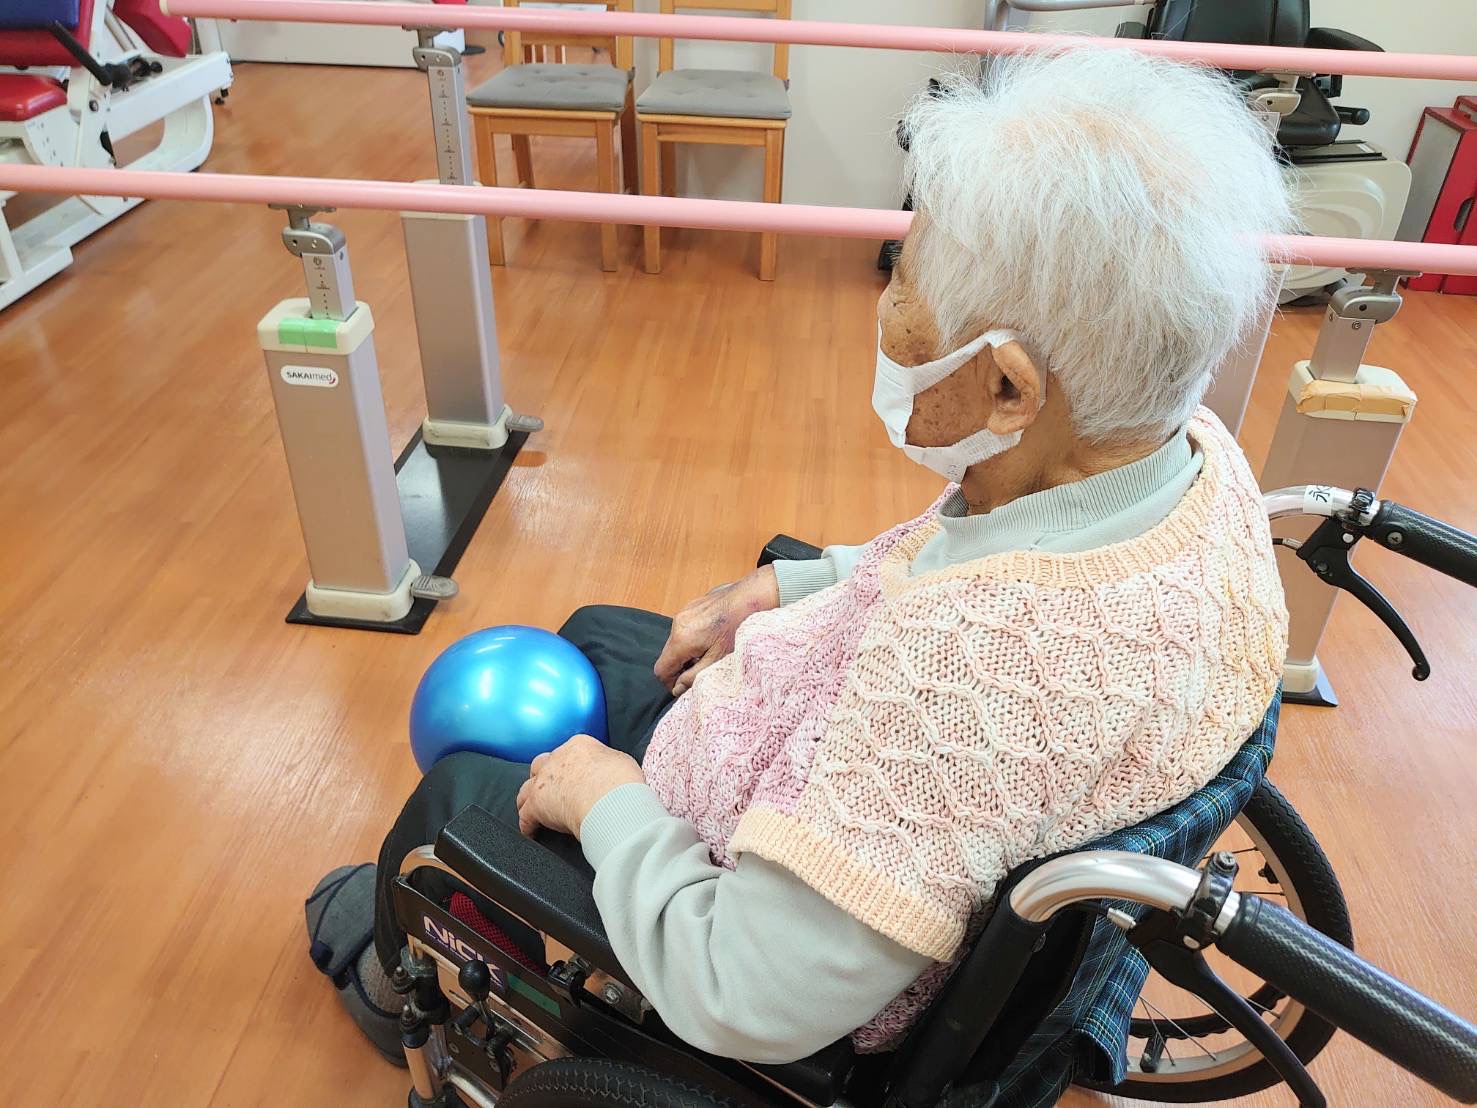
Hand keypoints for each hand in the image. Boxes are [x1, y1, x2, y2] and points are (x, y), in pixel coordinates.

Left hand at [516, 735, 645, 838]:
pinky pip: (525, 816)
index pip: (570, 752)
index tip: (576, 775)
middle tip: (551, 788)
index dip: (571, 765)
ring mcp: (544, 781)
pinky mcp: (536, 805)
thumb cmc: (621, 782)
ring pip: (527, 787)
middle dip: (545, 775)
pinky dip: (527, 824)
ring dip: (529, 797)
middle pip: (542, 764)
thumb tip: (608, 771)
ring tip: (530, 806)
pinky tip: (530, 831)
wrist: (609, 800)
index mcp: (579, 746)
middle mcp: (558, 759)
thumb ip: (608, 764)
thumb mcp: (621, 762)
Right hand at [654, 566, 780, 695]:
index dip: (671, 682)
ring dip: (686, 653)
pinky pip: (683, 629)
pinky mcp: (691, 606)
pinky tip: (710, 639)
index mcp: (682, 640)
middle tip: (700, 670)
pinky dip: (691, 639)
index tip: (685, 686)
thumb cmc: (739, 629)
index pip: (661, 669)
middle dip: (680, 667)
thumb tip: (677, 689)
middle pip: (667, 655)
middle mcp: (677, 624)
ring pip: (675, 642)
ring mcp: (683, 613)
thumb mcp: (718, 659)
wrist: (751, 597)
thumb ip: (694, 676)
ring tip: (708, 654)